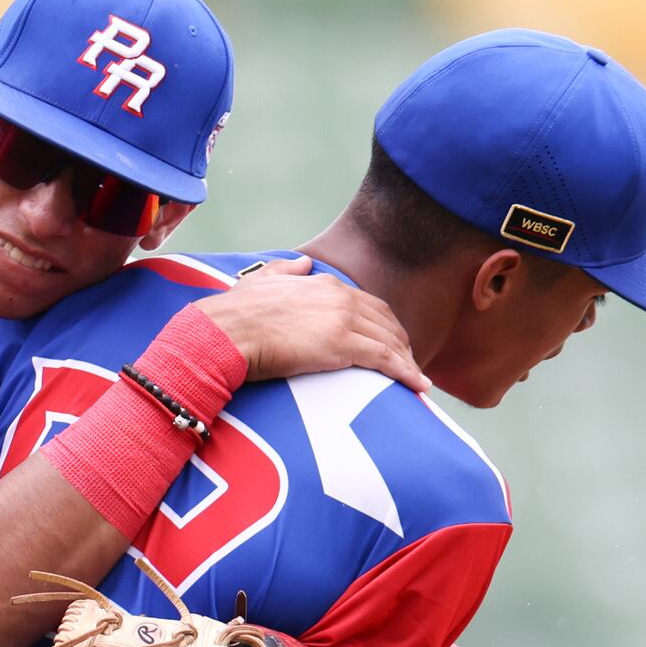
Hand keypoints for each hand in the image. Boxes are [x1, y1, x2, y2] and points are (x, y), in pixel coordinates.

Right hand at [193, 256, 425, 392]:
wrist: (226, 331)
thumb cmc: (236, 314)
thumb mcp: (263, 280)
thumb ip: (286, 269)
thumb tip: (304, 262)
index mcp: (324, 284)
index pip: (367, 303)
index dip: (383, 324)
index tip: (391, 340)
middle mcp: (339, 297)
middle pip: (385, 320)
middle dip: (401, 342)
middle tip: (409, 362)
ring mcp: (343, 320)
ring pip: (389, 340)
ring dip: (407, 359)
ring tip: (416, 378)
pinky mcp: (342, 345)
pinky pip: (385, 359)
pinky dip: (406, 371)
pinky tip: (418, 384)